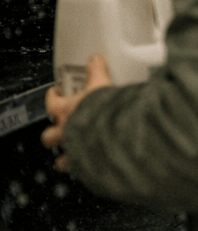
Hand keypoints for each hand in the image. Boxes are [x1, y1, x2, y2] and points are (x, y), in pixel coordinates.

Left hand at [41, 54, 113, 171]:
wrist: (116, 134)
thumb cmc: (105, 110)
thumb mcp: (102, 85)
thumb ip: (97, 72)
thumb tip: (96, 58)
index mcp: (66, 111)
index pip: (51, 102)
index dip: (53, 97)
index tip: (57, 93)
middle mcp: (65, 132)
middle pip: (48, 136)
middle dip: (54, 134)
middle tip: (65, 128)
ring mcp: (73, 151)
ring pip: (60, 159)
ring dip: (65, 157)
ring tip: (77, 154)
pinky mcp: (84, 167)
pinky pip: (79, 171)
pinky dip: (83, 169)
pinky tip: (91, 167)